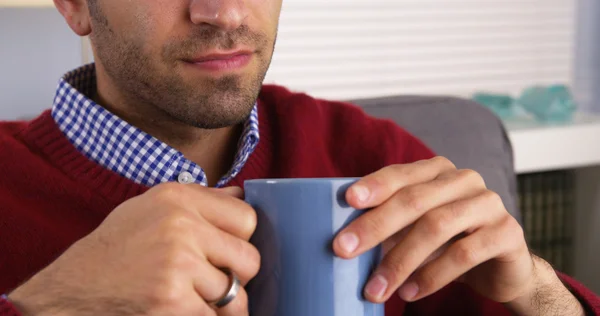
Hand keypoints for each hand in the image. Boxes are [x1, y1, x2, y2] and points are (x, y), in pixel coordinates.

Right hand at [8, 183, 259, 315]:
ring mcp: (177, 264)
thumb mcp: (152, 206)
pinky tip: (181, 309)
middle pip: (250, 259)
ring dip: (219, 304)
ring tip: (193, 297)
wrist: (73, 289)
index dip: (240, 240)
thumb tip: (241, 196)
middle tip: (213, 281)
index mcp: (178, 197)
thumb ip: (201, 199)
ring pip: (235, 294)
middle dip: (237, 277)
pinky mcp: (171, 300)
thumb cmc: (117, 247)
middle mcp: (180, 225)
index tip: (225, 251)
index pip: (247, 218)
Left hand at [333, 157, 582, 313]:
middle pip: (414, 200)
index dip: (375, 185)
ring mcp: (488, 203)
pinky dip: (431, 276)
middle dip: (375, 226)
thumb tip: (344, 237)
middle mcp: (464, 180)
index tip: (348, 200)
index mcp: (437, 171)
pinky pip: (464, 253)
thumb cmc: (447, 243)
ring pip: (436, 226)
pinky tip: (409, 292)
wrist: (502, 268)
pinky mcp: (507, 232)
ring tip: (375, 289)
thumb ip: (389, 224)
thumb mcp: (415, 229)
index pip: (401, 174)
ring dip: (399, 261)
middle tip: (343, 249)